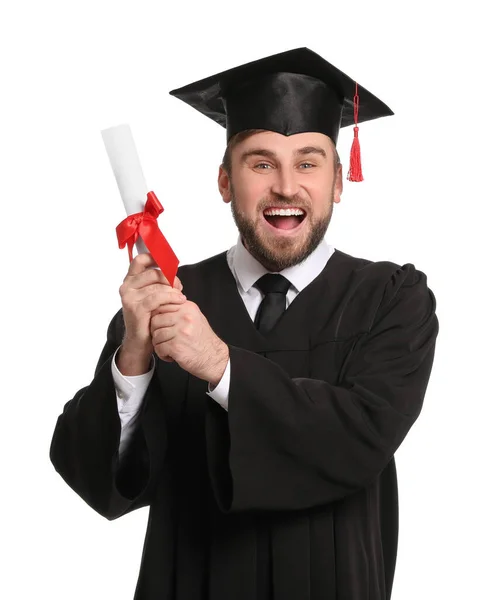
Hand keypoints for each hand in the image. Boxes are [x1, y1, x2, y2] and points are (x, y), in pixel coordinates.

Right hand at [118, 253, 185, 373]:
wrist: (141, 341)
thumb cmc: (149, 317)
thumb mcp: (153, 296)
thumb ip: (158, 282)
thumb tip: (172, 268)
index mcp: (130, 280)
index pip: (140, 260)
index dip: (155, 258)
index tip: (169, 263)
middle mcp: (127, 286)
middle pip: (154, 272)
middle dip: (170, 278)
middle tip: (179, 286)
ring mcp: (129, 297)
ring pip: (157, 285)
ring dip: (173, 290)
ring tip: (181, 297)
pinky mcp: (136, 308)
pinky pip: (158, 297)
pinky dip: (172, 297)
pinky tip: (180, 301)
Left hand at [150, 299, 228, 384]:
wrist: (213, 357)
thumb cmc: (203, 340)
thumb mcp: (195, 317)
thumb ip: (179, 310)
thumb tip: (160, 306)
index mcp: (188, 308)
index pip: (162, 305)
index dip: (158, 316)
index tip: (162, 325)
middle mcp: (185, 318)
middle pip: (155, 320)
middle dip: (156, 331)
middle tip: (164, 338)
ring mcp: (181, 332)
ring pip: (156, 335)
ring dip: (159, 344)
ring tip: (168, 347)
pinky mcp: (176, 346)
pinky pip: (159, 348)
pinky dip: (162, 354)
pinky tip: (171, 355)